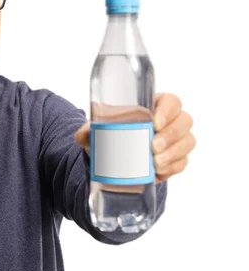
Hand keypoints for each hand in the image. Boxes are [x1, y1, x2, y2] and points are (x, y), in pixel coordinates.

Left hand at [74, 93, 195, 183]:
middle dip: (171, 135)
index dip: (168, 110)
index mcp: (153, 105)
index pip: (171, 101)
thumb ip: (88, 130)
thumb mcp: (98, 131)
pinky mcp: (175, 160)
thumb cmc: (110, 135)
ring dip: (174, 152)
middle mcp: (169, 121)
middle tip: (152, 147)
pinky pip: (183, 162)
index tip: (155, 123)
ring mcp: (175, 141)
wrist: (112, 159)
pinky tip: (160, 170)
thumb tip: (82, 135)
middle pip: (185, 121)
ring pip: (188, 141)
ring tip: (155, 162)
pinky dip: (173, 166)